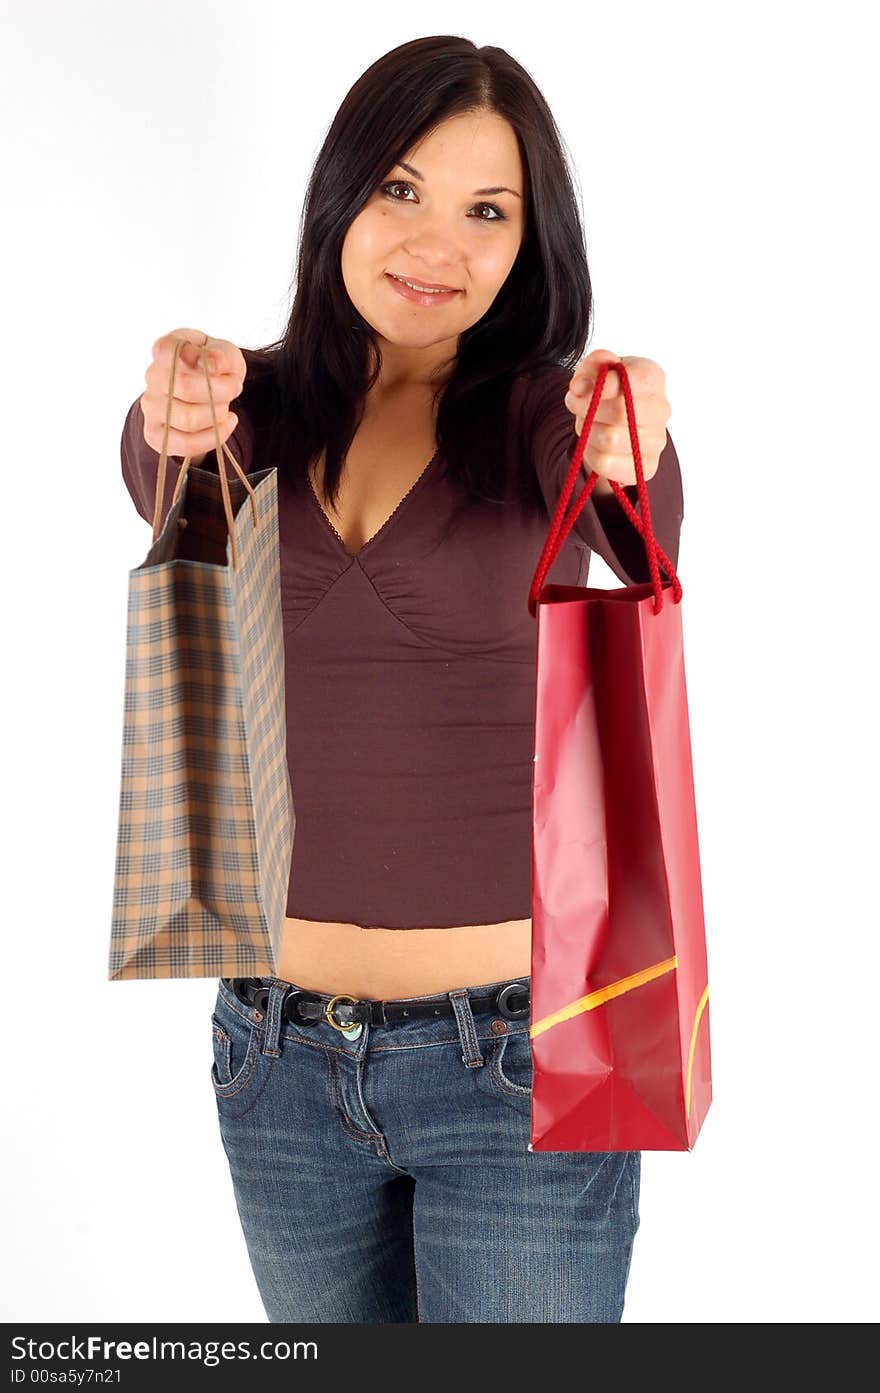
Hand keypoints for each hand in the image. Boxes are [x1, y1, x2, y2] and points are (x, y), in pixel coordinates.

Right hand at [140, 328, 246, 464]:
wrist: (204, 390)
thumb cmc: (212, 367)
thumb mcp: (224, 352)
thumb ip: (220, 355)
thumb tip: (214, 365)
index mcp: (165, 350)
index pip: (166, 349)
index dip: (196, 357)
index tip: (218, 365)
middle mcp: (152, 377)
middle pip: (187, 389)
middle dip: (222, 391)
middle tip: (234, 387)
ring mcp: (151, 407)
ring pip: (188, 420)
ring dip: (218, 415)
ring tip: (226, 407)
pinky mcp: (155, 435)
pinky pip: (186, 444)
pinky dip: (214, 437)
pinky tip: (227, 423)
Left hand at [564, 349, 670, 496]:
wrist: (617, 423)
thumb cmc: (609, 391)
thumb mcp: (597, 369)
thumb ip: (593, 364)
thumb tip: (581, 385)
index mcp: (653, 377)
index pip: (638, 379)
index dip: (605, 384)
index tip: (580, 386)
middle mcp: (661, 409)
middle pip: (620, 412)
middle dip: (587, 408)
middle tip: (575, 403)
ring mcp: (657, 441)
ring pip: (609, 440)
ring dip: (587, 430)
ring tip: (586, 422)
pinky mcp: (646, 467)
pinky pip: (606, 463)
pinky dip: (590, 452)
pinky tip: (592, 442)